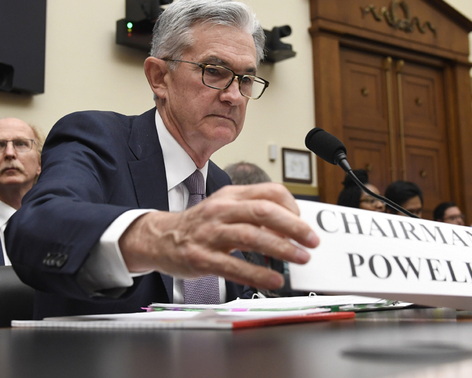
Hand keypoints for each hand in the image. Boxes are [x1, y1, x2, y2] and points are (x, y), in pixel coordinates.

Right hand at [118, 183, 318, 290]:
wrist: (159, 237)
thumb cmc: (199, 224)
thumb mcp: (225, 207)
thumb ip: (254, 212)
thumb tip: (289, 227)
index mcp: (230, 195)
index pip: (269, 192)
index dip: (292, 207)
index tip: (303, 224)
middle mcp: (221, 211)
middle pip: (263, 211)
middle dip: (294, 226)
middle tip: (312, 241)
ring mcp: (210, 234)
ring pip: (251, 237)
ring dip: (281, 249)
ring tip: (300, 258)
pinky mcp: (202, 258)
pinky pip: (233, 266)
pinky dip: (257, 274)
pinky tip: (273, 279)